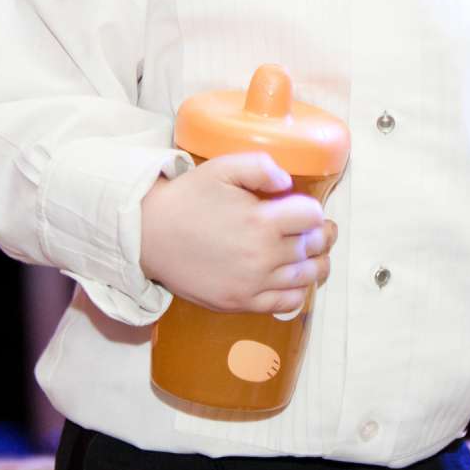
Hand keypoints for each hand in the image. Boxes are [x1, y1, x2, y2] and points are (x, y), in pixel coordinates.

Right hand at [139, 153, 338, 314]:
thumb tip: (288, 182)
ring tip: (310, 253)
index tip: (301, 209)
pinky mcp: (242, 302)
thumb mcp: (222, 168)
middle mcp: (262, 255)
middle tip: (315, 230)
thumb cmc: (187, 199)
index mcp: (261, 220)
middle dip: (320, 235)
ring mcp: (253, 283)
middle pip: (315, 247)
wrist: (150, 235)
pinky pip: (287, 302)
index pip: (313, 216)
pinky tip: (292, 278)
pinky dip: (298, 291)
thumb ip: (261, 167)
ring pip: (307, 276)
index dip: (311, 209)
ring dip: (316, 263)